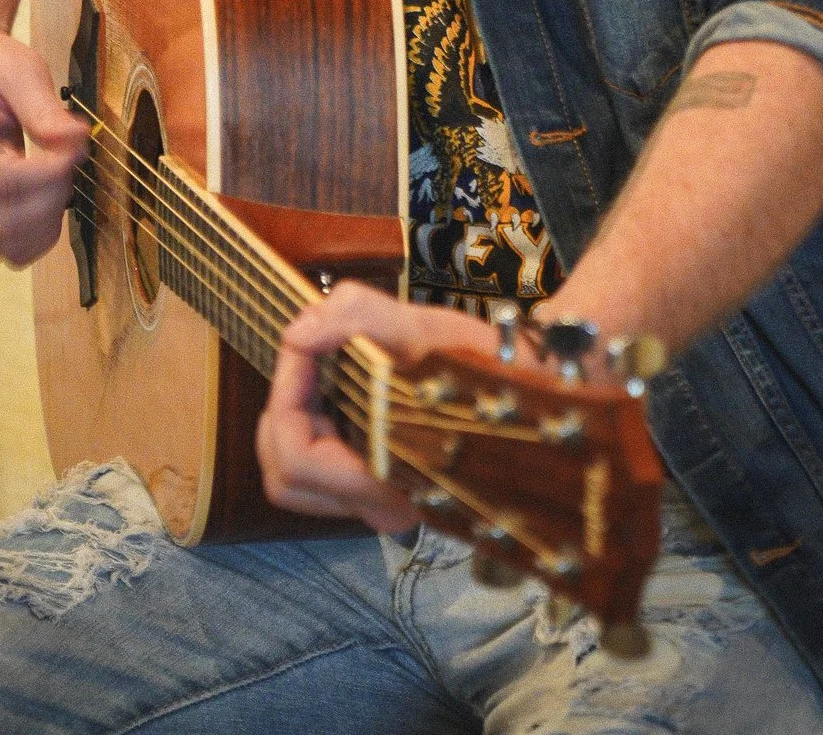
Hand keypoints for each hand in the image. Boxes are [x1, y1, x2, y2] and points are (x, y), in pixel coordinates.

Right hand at [0, 22, 90, 265]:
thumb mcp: (19, 68)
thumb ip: (44, 108)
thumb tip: (76, 140)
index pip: (1, 178)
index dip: (48, 173)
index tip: (77, 149)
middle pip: (2, 219)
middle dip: (50, 197)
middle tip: (70, 159)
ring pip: (3, 241)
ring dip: (46, 220)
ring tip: (60, 178)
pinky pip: (4, 243)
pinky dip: (35, 233)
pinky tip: (51, 201)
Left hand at [257, 281, 516, 530]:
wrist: (539, 391)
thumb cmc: (488, 363)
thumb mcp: (428, 327)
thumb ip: (360, 316)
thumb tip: (301, 328)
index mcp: (390, 480)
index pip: (297, 450)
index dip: (288, 388)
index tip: (306, 339)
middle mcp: (381, 507)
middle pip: (284, 475)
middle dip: (284, 408)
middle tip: (309, 355)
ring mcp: (379, 502)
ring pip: (293, 478)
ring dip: (293, 417)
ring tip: (321, 371)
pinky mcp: (379, 487)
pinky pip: (316, 468)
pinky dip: (311, 424)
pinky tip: (337, 387)